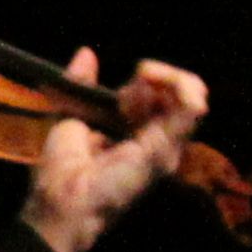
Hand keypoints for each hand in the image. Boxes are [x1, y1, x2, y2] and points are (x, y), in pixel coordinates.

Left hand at [24, 50, 207, 251]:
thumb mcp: (68, 115)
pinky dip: (180, 85)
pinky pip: (189, 110)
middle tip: (135, 78)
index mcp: (137, 135)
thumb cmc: (60, 171)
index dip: (143, 84)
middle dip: (157, 78)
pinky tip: (155, 76)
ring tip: (144, 73)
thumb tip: (86, 53)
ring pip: (191, 99)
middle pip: (178, 96)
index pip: (158, 98)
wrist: (60, 198)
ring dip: (170, 77)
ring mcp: (165, 149)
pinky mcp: (165, 151)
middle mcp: (156, 143)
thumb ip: (80, 84)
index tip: (120, 89)